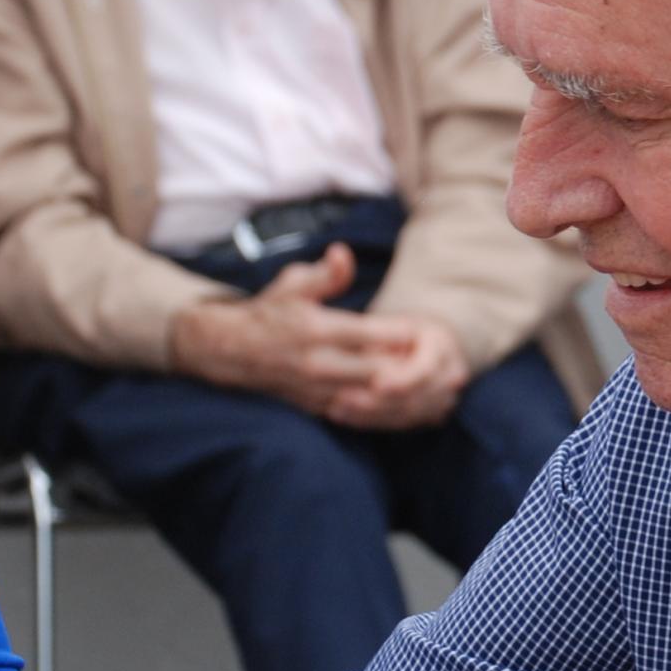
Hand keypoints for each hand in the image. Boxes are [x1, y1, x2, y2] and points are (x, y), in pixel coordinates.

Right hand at [173, 247, 469, 429]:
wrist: (228, 352)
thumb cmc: (267, 313)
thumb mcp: (291, 284)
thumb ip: (323, 274)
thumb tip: (343, 254)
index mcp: (315, 330)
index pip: (369, 334)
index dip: (402, 334)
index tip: (426, 329)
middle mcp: (317, 364)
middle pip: (378, 372)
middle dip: (411, 368)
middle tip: (442, 361)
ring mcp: (316, 390)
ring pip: (372, 399)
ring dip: (403, 395)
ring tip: (433, 389)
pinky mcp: (317, 408)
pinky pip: (359, 416)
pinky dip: (386, 413)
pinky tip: (410, 409)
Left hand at [316, 314, 468, 431]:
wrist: (422, 342)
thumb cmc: (397, 329)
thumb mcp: (388, 325)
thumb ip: (378, 342)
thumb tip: (360, 360)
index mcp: (442, 347)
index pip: (425, 371)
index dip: (400, 381)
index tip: (374, 384)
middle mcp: (450, 376)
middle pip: (416, 399)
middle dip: (377, 403)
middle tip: (341, 400)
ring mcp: (444, 399)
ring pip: (407, 416)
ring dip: (370, 416)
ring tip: (335, 409)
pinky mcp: (430, 416)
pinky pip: (401, 424)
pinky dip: (371, 422)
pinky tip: (343, 416)